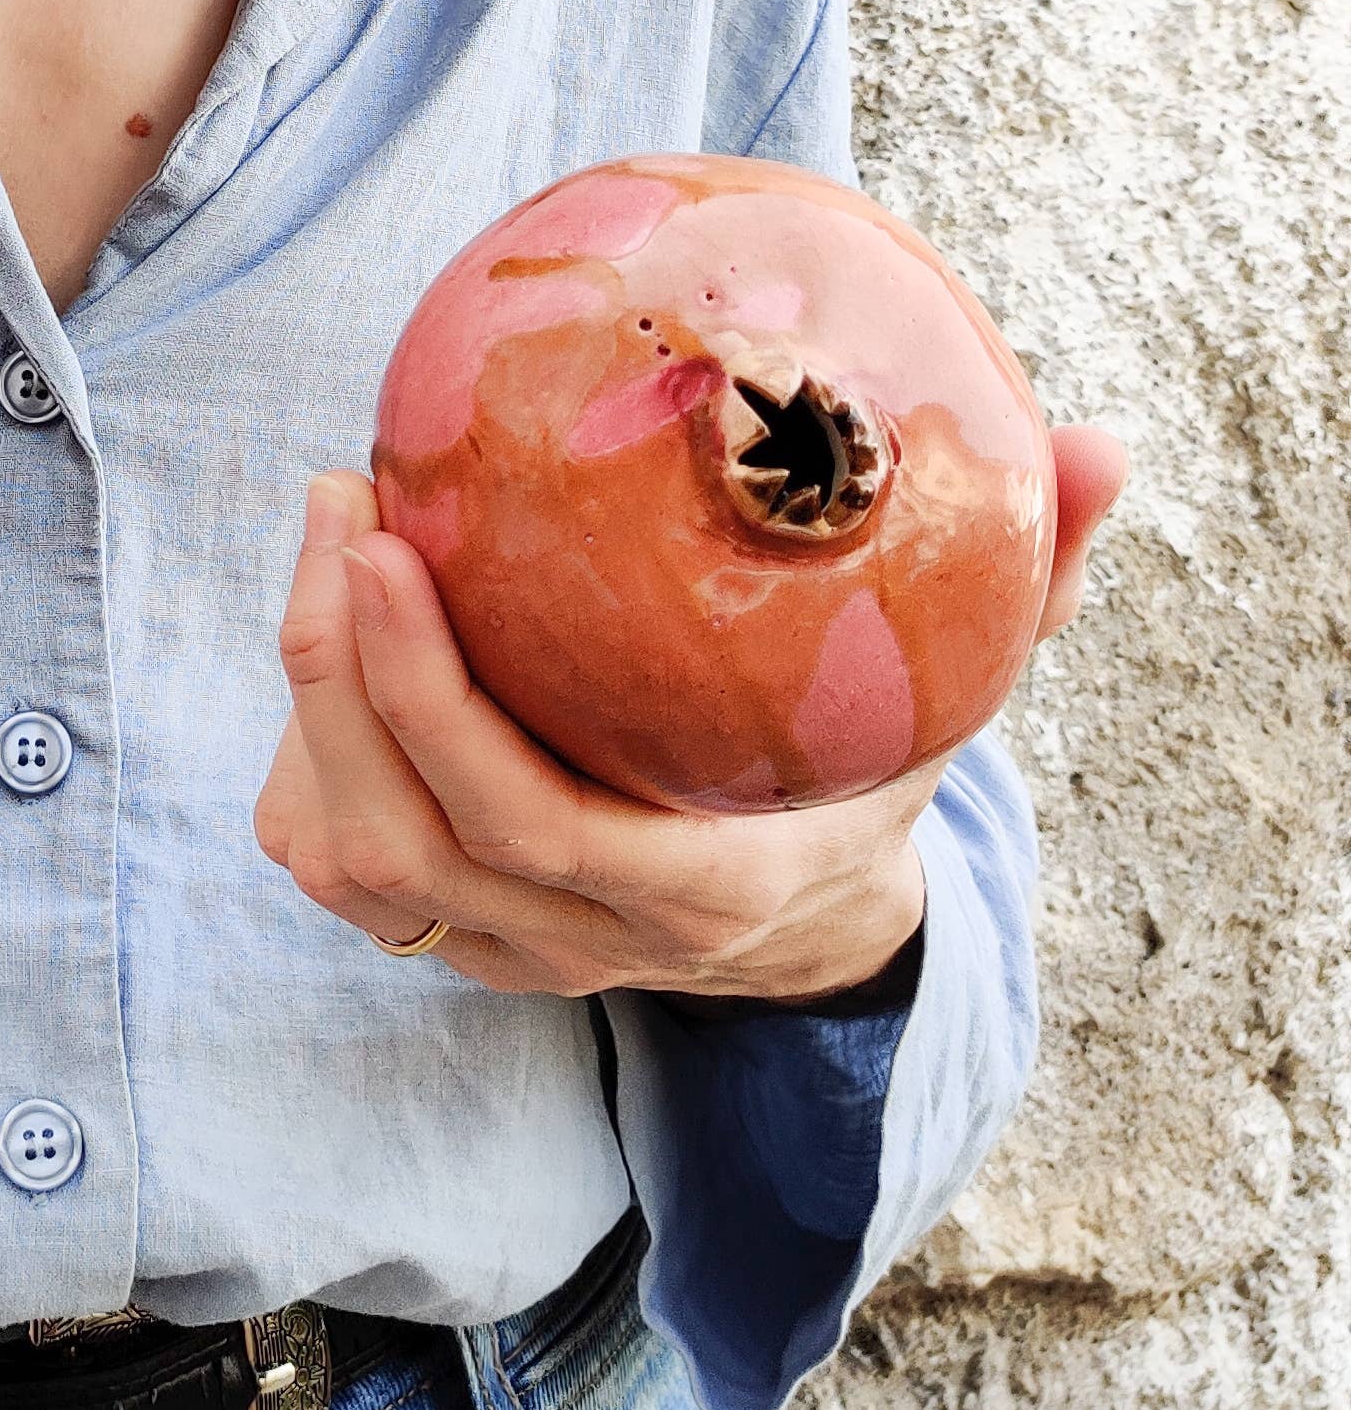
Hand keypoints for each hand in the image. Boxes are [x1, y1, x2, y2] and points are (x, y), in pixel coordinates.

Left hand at [253, 433, 1124, 1002]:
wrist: (815, 937)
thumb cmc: (865, 777)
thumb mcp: (950, 700)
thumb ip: (1027, 590)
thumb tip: (1104, 454)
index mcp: (701, 893)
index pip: (529, 823)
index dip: (431, 696)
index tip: (389, 541)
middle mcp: (585, 945)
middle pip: (401, 839)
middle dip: (334, 667)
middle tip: (344, 495)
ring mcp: (503, 955)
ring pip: (346, 856)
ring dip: (306, 699)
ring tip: (332, 530)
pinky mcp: (445, 939)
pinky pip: (330, 859)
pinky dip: (305, 750)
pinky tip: (335, 624)